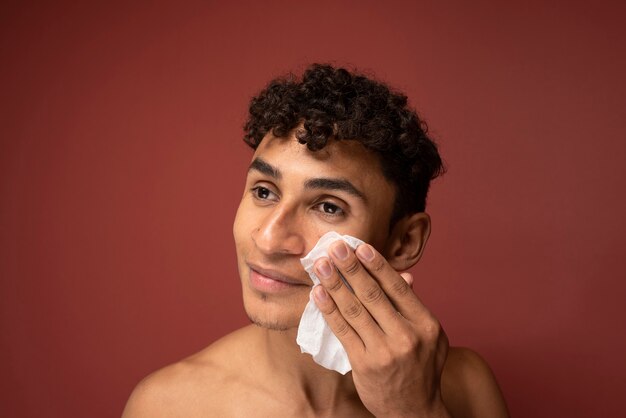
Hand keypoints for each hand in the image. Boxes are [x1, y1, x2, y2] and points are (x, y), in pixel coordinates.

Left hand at [313, 241, 450, 417]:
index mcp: (425, 323)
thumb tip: (405, 276)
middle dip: (351, 267)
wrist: (414, 410)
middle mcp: (407, 335)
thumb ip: (414, 307)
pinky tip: (318, 294)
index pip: (397, 287)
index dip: (377, 265)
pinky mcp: (364, 363)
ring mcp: (384, 350)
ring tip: (320, 265)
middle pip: (373, 294)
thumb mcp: (429, 336)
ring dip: (335, 284)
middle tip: (335, 247)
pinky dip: (329, 309)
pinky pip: (342, 330)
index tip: (360, 247)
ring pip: (354, 309)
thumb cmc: (421, 368)